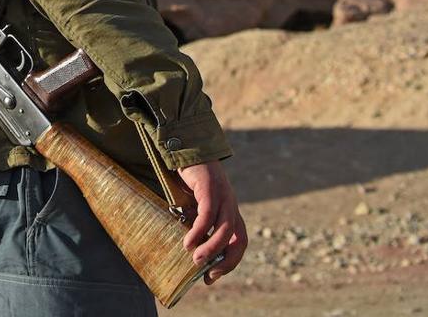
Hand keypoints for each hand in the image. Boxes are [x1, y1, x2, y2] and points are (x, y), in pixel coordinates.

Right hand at [176, 159, 247, 283]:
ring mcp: (223, 196)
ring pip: (225, 229)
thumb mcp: (196, 206)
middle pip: (239, 239)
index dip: (230, 262)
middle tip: (208, 274)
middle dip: (226, 261)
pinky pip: (208, 215)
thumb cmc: (191, 182)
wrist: (189, 151)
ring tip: (195, 260)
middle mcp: (231, 206)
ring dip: (211, 248)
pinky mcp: (210, 189)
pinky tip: (188, 241)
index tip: (212, 277)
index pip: (240, 242)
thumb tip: (189, 248)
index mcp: (230, 211)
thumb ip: (198, 223)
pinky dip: (199, 231)